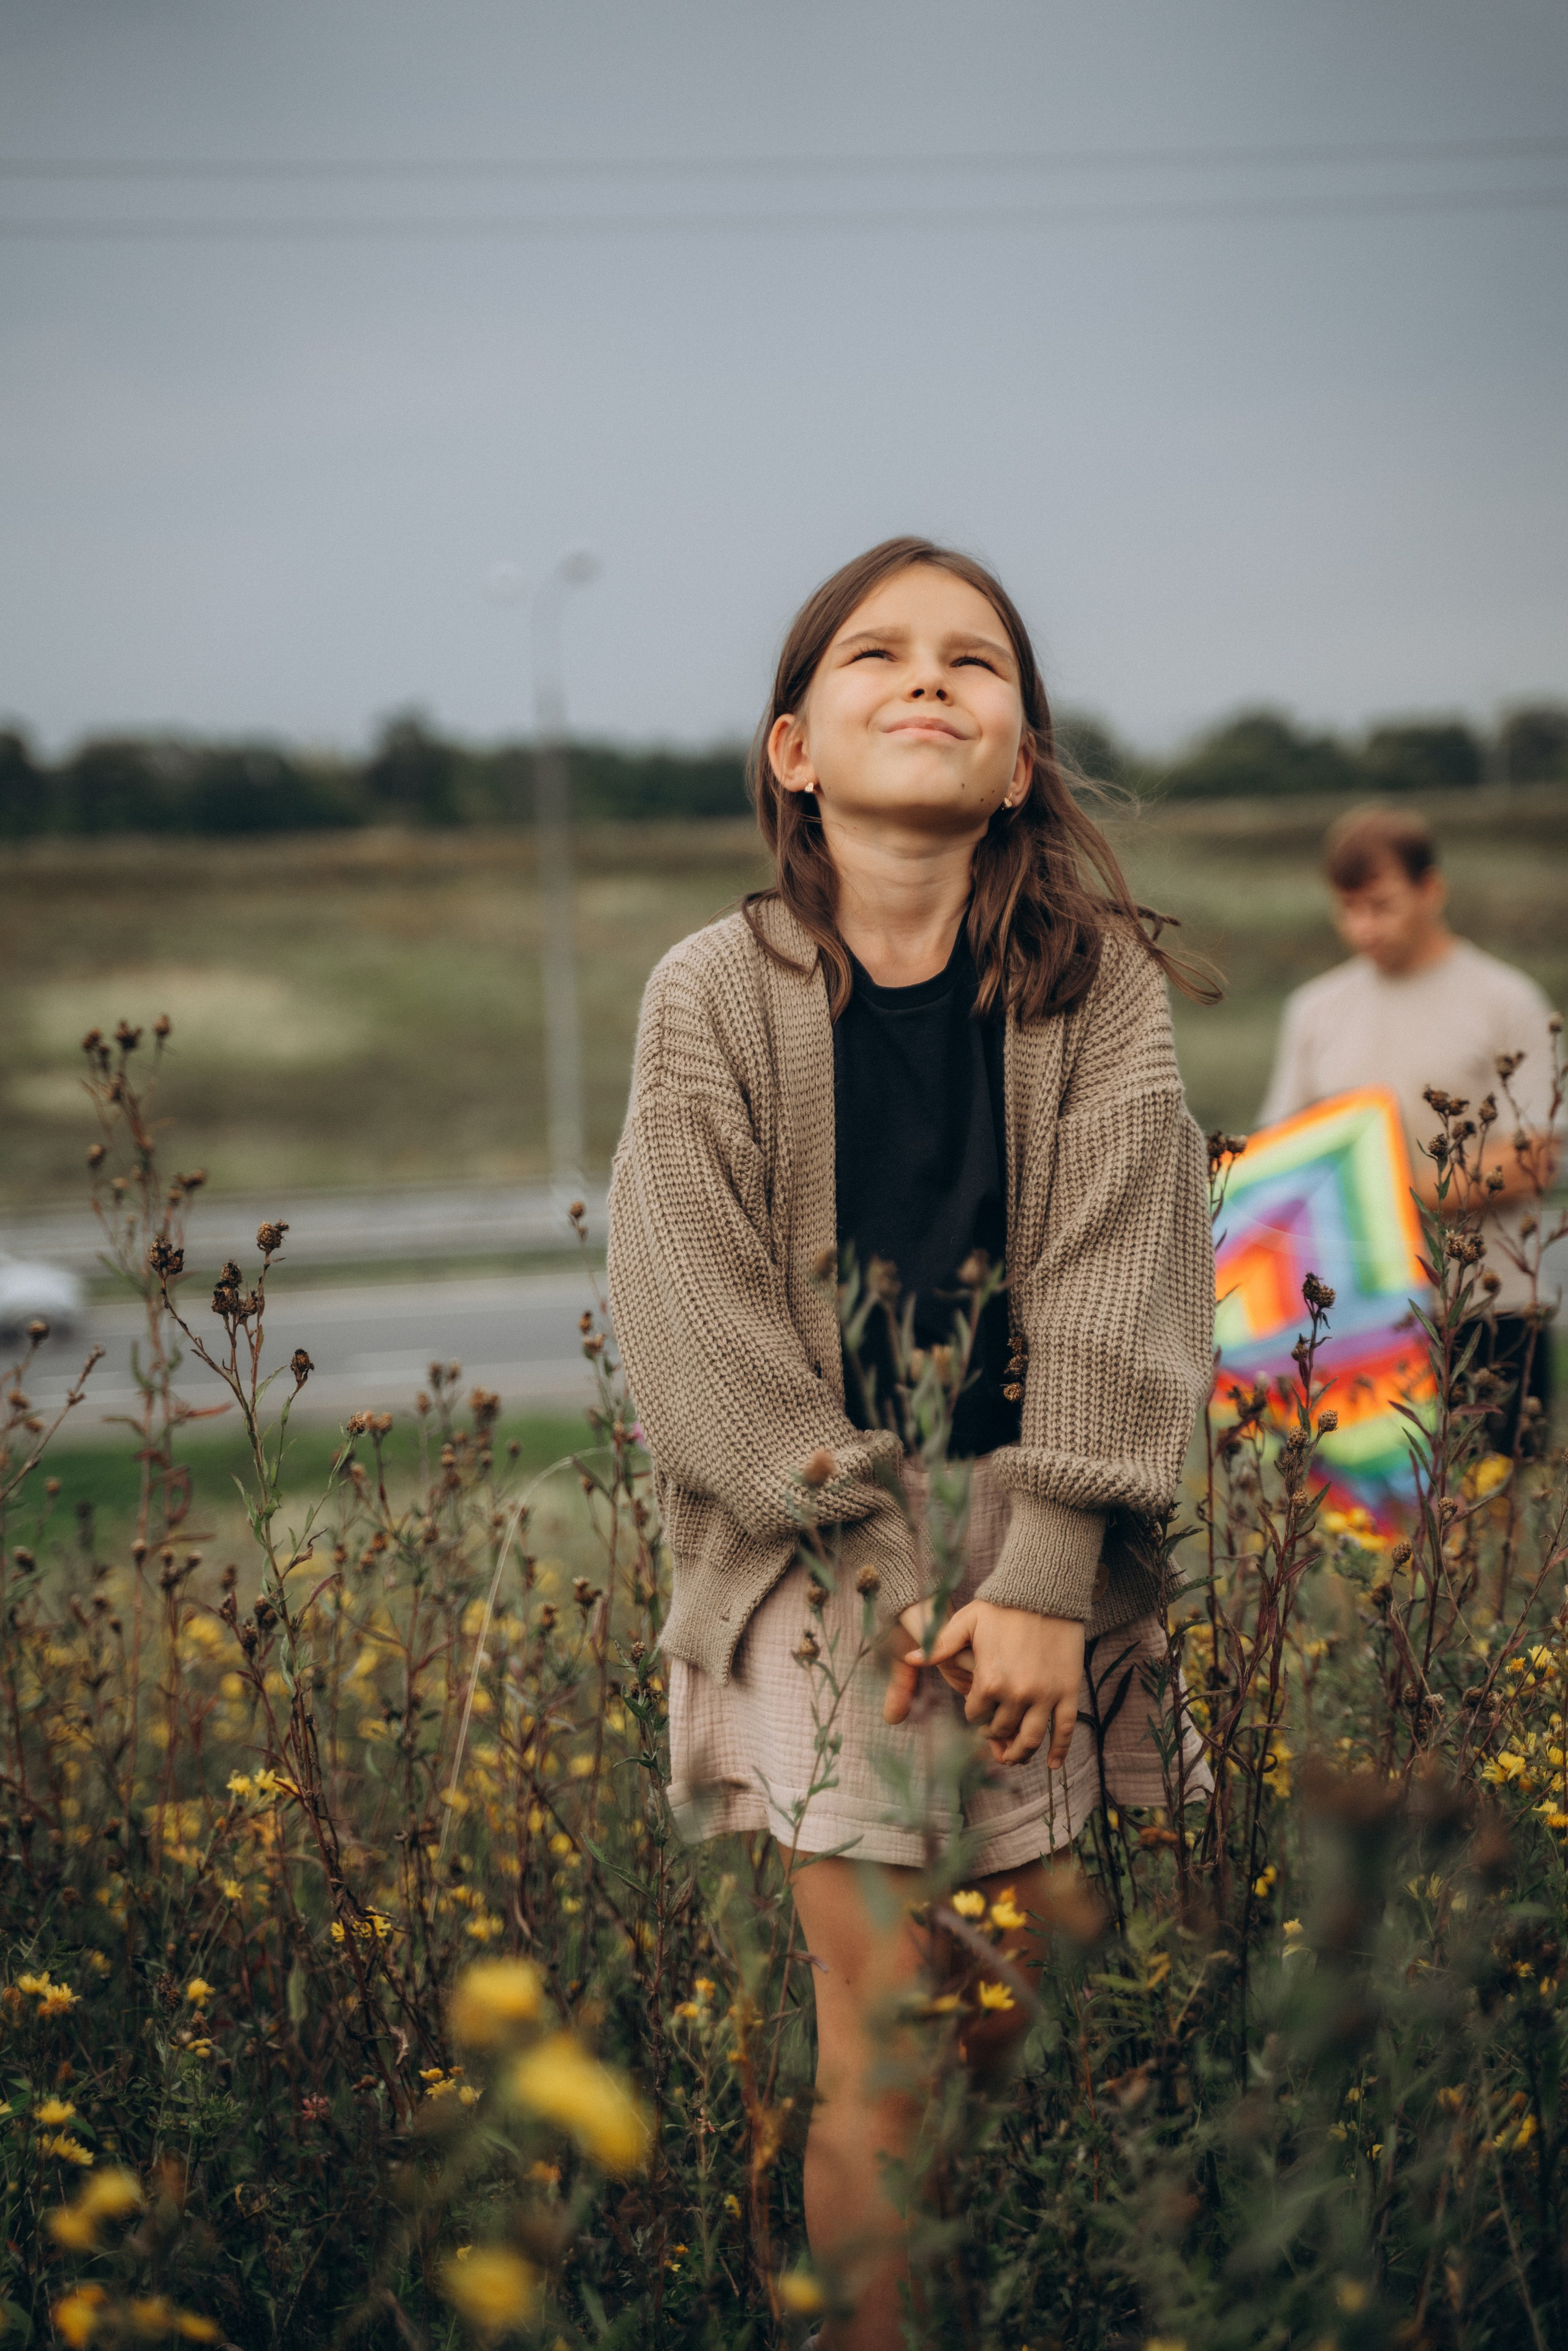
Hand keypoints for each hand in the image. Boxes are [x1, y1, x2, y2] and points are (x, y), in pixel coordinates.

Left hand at [885, 1599, 1083, 1767]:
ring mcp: (1045, 1695)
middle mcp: (1016, 1693)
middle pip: (1001, 1729)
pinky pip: (1064, 1730)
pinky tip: (1051, 1765)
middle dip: (994, 1733)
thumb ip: (939, 1646)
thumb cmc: (1002, 1605)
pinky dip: (1058, 1751)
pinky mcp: (1068, 1691)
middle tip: (993, 1733)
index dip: (973, 1713)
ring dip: (1021, 1753)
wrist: (1045, 1590)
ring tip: (1014, 1757)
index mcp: (988, 1680)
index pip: (975, 1714)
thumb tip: (910, 1658)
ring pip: (1031, 1738)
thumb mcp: (966, 1622)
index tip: (976, 1710)